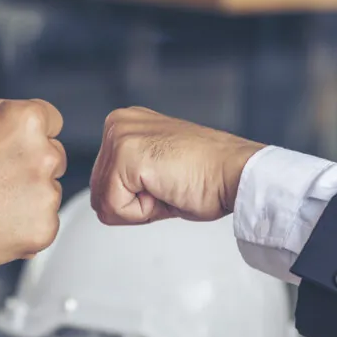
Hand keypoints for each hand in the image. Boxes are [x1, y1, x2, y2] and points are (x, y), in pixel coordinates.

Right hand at [0, 96, 65, 270]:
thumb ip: (1, 108)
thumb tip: (19, 116)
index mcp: (27, 120)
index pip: (52, 120)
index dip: (27, 135)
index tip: (9, 149)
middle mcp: (45, 155)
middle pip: (55, 158)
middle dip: (32, 166)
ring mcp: (47, 196)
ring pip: (49, 193)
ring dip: (28, 197)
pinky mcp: (44, 230)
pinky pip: (44, 223)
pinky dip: (25, 226)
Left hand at [90, 107, 263, 224]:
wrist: (238, 173)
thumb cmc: (208, 177)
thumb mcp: (155, 172)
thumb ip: (126, 181)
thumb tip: (103, 204)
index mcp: (124, 125)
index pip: (102, 185)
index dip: (135, 199)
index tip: (167, 181)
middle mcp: (117, 123)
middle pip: (98, 194)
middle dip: (134, 204)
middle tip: (170, 186)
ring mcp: (120, 136)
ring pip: (105, 203)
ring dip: (139, 208)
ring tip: (169, 186)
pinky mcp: (126, 154)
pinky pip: (115, 208)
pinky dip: (143, 212)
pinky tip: (168, 189)